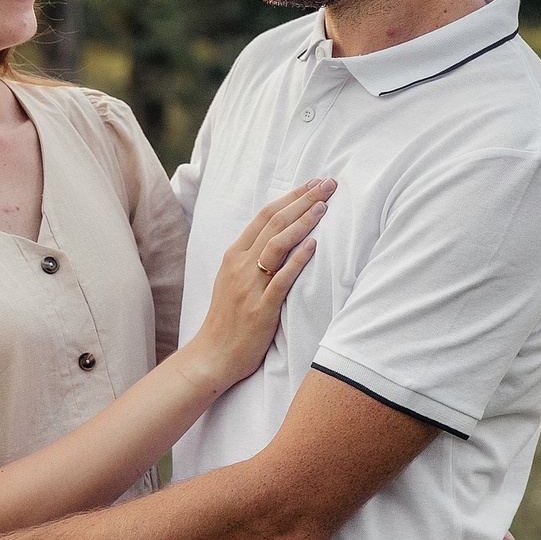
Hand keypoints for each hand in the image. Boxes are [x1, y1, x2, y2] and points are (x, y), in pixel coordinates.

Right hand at [178, 180, 332, 391]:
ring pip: (278, 245)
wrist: (213, 355)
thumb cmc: (227, 319)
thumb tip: (278, 235)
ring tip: (324, 206)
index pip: (265, 215)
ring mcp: (250, 286)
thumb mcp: (232, 280)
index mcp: (233, 255)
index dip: (290, 197)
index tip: (313, 184)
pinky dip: (298, 260)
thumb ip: (251, 257)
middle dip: (303, 200)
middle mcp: (239, 265)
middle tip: (327, 184)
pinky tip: (313, 245)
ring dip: (302, 222)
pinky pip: (281, 279)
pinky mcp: (261, 309)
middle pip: (274, 223)